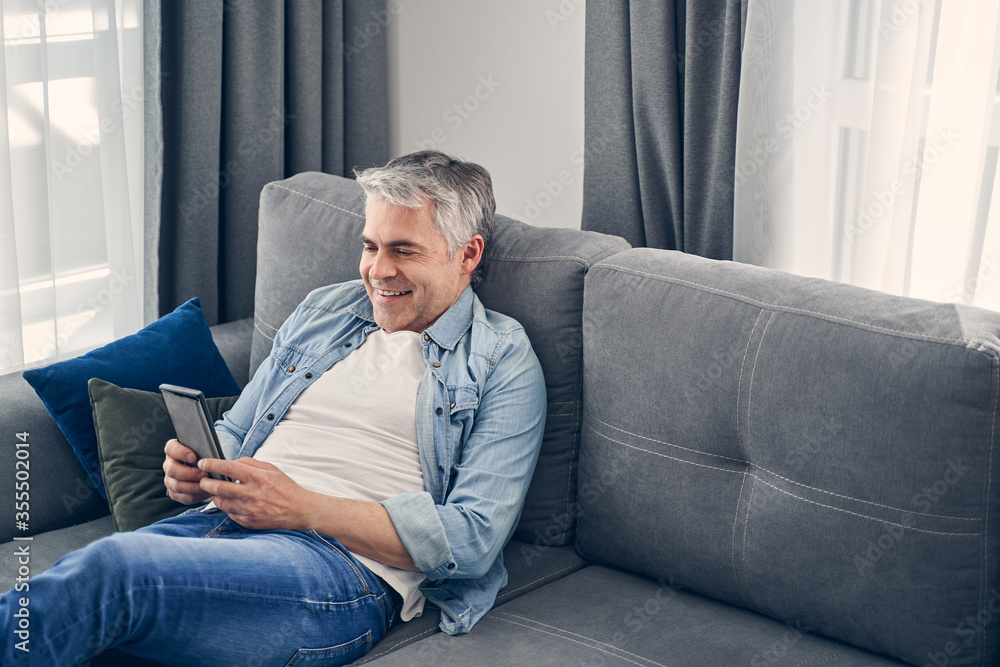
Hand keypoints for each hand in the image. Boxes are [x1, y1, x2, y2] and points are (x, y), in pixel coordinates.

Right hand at [162, 439, 213, 504]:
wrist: (209, 469)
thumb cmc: (207, 454)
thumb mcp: (207, 445)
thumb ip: (206, 444)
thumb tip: (209, 447)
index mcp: (174, 450)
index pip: (171, 448)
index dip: (181, 453)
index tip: (194, 457)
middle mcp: (169, 465)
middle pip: (172, 470)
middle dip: (189, 473)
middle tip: (204, 474)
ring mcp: (170, 480)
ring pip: (177, 486)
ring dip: (193, 486)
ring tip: (207, 484)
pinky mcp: (176, 493)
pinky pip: (184, 497)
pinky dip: (197, 496)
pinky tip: (208, 492)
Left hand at [197, 457, 312, 530]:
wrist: (299, 510)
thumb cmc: (285, 487)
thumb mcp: (271, 469)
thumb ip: (250, 463)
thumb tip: (231, 462)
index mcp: (258, 477)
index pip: (228, 467)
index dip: (211, 464)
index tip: (202, 462)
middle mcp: (252, 493)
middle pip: (219, 487)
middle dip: (206, 482)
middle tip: (202, 479)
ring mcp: (249, 509)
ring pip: (221, 502)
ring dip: (215, 495)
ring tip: (216, 491)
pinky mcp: (248, 521)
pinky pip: (229, 513)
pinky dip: (227, 507)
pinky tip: (231, 502)